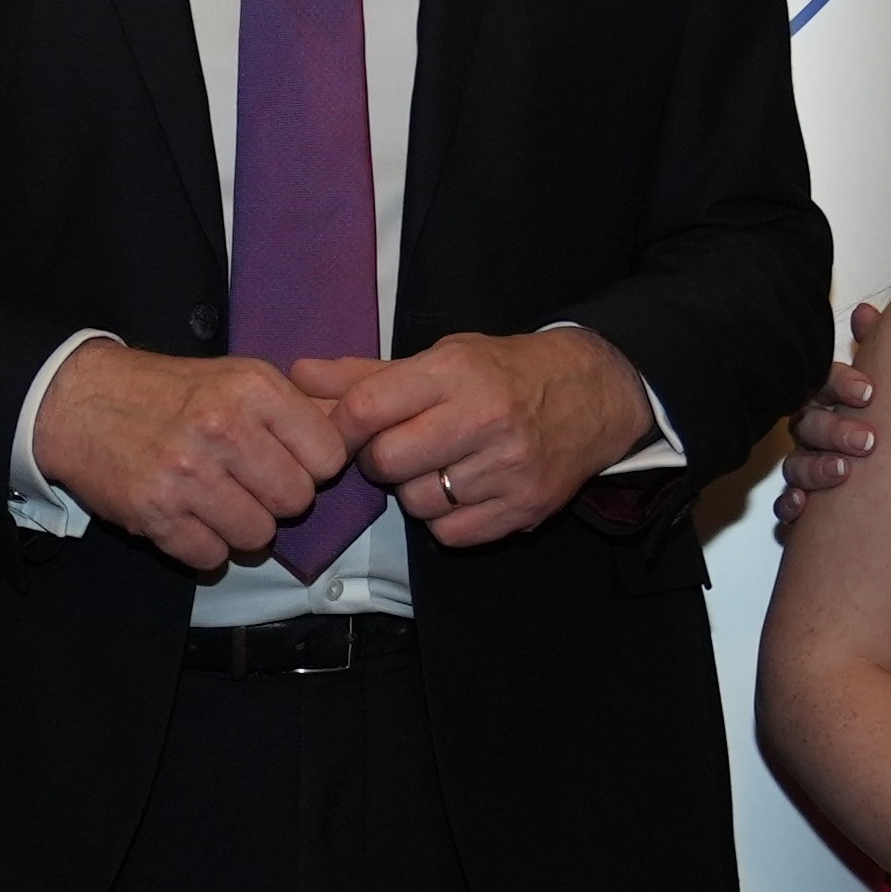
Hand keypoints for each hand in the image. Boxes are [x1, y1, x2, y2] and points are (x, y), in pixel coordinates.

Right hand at [33, 339, 345, 569]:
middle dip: (276, 499)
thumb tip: (357, 439)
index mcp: (252, 388)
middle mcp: (222, 428)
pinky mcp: (155, 514)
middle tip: (245, 481)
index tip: (284, 459)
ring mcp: (187, 474)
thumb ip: (296, 409)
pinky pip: (211, 558)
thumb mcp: (237, 377)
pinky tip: (186, 516)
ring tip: (214, 499)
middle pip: (296, 501)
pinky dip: (202, 546)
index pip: (328, 456)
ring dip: (241, 527)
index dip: (311, 465)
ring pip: (258, 536)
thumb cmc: (168, 392)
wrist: (81, 402)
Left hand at [293, 328, 648, 548]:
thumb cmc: (502, 373)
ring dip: (414, 491)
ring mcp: (509, 467)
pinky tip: (461, 491)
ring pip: (417, 503)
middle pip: (388, 462)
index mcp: (456, 371)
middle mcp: (485, 418)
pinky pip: (450, 534)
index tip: (348, 433)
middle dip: (380, 461)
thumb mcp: (439, 358)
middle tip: (397, 451)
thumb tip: (298, 375)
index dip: (342, 428)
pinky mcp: (525, 507)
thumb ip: (365, 375)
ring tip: (437, 467)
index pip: (368, 409)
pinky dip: (445, 519)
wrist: (592, 393)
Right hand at [770, 302, 888, 527]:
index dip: (842, 385)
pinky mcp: (802, 502)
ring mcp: (804, 465)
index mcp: (828, 400)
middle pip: (809, 424)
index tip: (868, 393)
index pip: (824, 383)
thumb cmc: (883, 425)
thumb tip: (865, 311)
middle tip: (867, 442)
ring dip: (815, 468)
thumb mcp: (885, 385)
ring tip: (842, 473)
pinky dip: (790, 506)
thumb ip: (874, 345)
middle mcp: (812, 431)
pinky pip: (785, 504)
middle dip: (835, 430)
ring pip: (795, 463)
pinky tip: (802, 506)